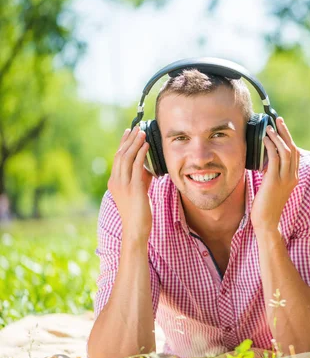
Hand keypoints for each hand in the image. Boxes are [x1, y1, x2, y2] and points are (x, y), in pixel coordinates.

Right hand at [107, 127, 152, 241]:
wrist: (135, 229)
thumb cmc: (139, 212)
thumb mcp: (138, 191)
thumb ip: (140, 177)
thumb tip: (146, 165)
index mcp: (114, 182)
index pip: (117, 158)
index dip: (123, 143)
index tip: (128, 131)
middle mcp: (116, 181)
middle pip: (120, 154)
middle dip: (129, 139)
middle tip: (136, 127)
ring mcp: (123, 185)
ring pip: (127, 158)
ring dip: (135, 143)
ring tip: (142, 132)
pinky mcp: (133, 189)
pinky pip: (136, 167)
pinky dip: (141, 154)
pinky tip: (146, 146)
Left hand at [251, 117, 298, 233]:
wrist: (267, 222)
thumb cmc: (267, 206)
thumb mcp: (272, 186)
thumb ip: (273, 173)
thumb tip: (266, 159)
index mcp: (293, 177)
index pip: (294, 153)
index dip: (288, 139)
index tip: (280, 128)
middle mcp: (292, 176)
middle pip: (292, 148)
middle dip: (285, 132)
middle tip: (277, 120)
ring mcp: (285, 179)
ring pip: (285, 151)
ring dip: (277, 137)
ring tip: (269, 128)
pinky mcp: (274, 181)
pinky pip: (275, 158)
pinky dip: (270, 146)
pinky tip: (264, 139)